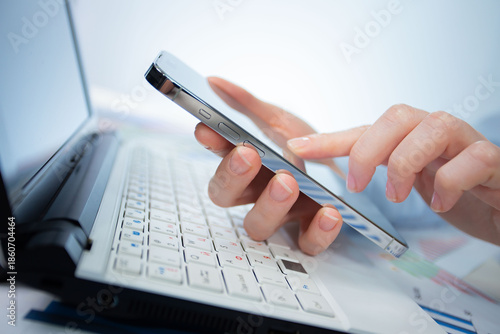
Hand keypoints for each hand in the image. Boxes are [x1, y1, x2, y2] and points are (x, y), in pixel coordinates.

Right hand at [195, 77, 343, 254]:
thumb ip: (248, 105)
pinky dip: (317, 232)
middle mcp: (258, 193)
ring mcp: (283, 215)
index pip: (218, 159)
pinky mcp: (310, 231)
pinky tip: (329, 212)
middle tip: (248, 155)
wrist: (353, 165)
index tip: (208, 129)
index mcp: (247, 166)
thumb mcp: (282, 120)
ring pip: (257, 225)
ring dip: (269, 205)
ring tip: (287, 181)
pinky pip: (306, 243)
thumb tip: (214, 82)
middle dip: (232, 177)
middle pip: (226, 197)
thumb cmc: (309, 146)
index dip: (212, 146)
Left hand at [287, 105, 499, 245]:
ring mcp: (467, 142)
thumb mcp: (407, 177)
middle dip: (370, 150)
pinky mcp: (494, 161)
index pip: (364, 129)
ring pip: (437, 125)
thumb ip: (376, 166)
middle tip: (357, 184)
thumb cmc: (453, 186)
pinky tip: (441, 202)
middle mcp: (436, 130)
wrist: (499, 204)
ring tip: (397, 195)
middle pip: (399, 115)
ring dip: (407, 163)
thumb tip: (334, 165)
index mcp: (410, 135)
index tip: (296, 147)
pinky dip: (452, 180)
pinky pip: (476, 156)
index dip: (329, 138)